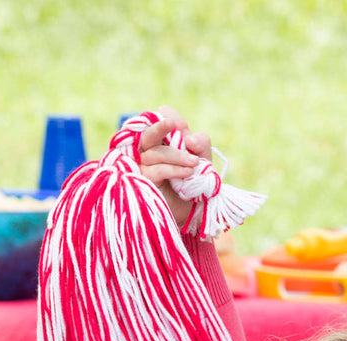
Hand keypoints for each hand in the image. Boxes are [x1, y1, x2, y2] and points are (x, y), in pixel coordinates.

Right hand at [138, 105, 212, 227]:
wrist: (191, 215)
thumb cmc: (194, 187)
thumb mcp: (203, 162)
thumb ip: (201, 145)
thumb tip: (189, 139)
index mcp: (162, 143)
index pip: (158, 121)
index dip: (168, 117)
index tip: (178, 124)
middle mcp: (149, 152)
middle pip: (148, 133)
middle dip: (160, 126)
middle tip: (172, 125)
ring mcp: (143, 167)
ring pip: (154, 152)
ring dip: (177, 155)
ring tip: (194, 164)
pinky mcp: (143, 182)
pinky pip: (155, 170)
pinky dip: (173, 169)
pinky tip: (188, 173)